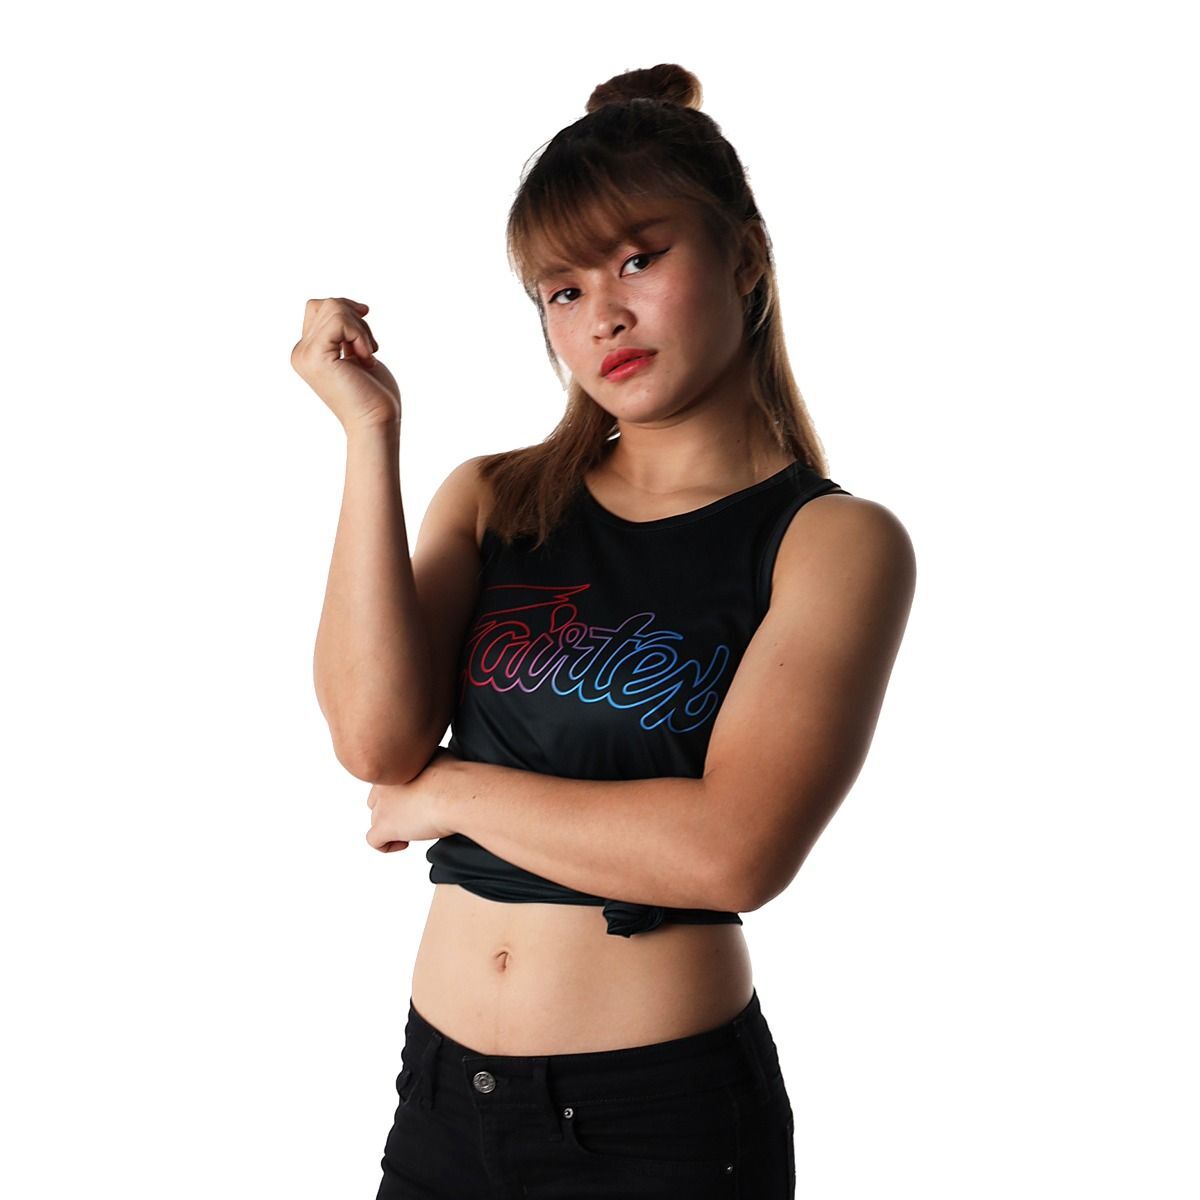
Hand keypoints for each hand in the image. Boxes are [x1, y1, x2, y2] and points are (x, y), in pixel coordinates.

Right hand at [290, 297, 401, 431]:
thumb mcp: (357, 353)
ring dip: (361, 328)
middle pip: (326, 304)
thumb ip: (346, 332)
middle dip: (356, 319)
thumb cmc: (374, 394)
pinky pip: (339, 320)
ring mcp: (305, 354)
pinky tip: (367, 358)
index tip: (368, 338)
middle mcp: (301, 352)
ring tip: (369, 354)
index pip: (319, 309)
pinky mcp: (316, 356)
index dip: (348, 313)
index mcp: (308, 352)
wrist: (376, 423)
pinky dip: (360, 334)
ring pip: (333, 307)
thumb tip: (351, 305)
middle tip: (370, 348)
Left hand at [365, 749, 459, 852]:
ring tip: (416, 829)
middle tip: (416, 815)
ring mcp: (382, 805)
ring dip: (394, 827)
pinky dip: (388, 845)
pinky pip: (374, 841)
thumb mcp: (439, 757)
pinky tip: (406, 843)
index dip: (401, 794)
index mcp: (395, 766)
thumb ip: (427, 763)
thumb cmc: (455, 777)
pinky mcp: (384, 826)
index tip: (418, 800)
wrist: (455, 793)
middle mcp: (384, 784)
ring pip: (376, 820)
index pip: (387, 782)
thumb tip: (435, 769)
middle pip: (377, 801)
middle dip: (394, 810)